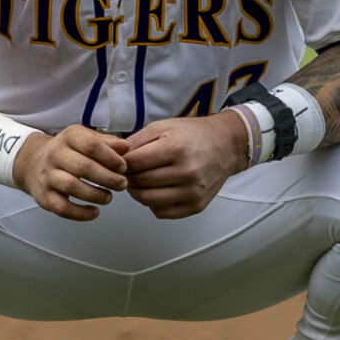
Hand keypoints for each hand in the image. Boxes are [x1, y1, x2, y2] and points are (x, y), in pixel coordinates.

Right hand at [13, 124, 129, 220]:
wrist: (33, 162)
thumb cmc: (66, 152)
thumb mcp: (85, 138)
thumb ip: (107, 142)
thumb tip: (125, 148)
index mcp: (68, 137)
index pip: (91, 145)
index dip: (110, 157)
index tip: (123, 167)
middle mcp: (55, 155)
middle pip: (83, 167)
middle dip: (107, 178)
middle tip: (122, 184)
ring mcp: (48, 176)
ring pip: (71, 186)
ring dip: (95, 195)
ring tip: (108, 197)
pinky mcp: (44, 196)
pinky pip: (62, 208)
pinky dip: (81, 213)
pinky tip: (94, 211)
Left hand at [120, 113, 252, 219]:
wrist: (225, 145)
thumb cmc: (193, 134)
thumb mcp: (162, 127)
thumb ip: (136, 142)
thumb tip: (114, 157)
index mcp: (176, 149)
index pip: (134, 163)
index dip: (121, 164)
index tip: (120, 162)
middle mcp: (186, 172)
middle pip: (139, 182)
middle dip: (128, 178)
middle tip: (128, 172)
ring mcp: (193, 191)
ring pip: (148, 200)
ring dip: (137, 192)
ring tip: (139, 182)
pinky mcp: (196, 205)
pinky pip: (162, 212)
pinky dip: (153, 203)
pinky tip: (156, 190)